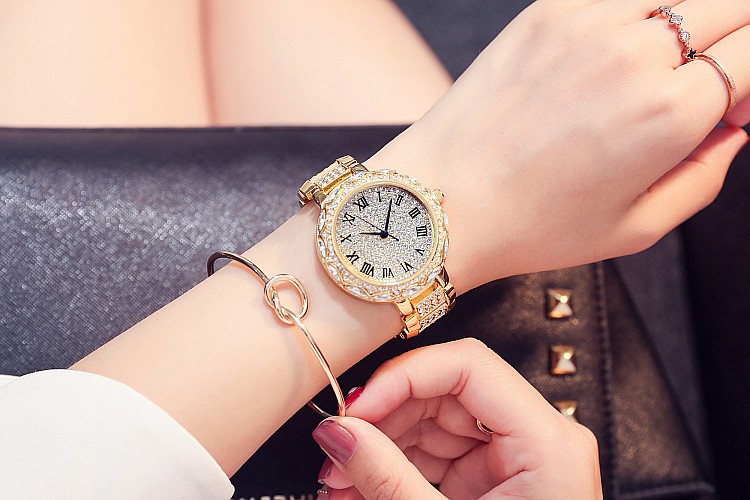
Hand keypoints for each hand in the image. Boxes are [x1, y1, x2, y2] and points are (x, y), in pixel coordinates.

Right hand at [313, 339, 601, 498]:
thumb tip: (338, 433)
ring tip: (341, 477)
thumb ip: (386, 477)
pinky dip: (396, 467)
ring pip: (435, 422)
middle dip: (384, 418)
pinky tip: (362, 486)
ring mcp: (516, 458)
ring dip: (382, 445)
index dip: (403, 377)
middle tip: (338, 448)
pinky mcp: (495, 479)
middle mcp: (537, 438)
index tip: (357, 408)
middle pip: (446, 393)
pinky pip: (437, 454)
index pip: (468, 366)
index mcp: (546, 442)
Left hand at [366, 0, 749, 292]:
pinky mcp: (547, 10)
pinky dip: (637, 15)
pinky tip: (612, 57)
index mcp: (668, 113)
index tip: (729, 108)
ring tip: (657, 72)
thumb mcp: (637, 228)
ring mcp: (586, 22)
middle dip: (735, 44)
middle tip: (700, 91)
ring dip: (689, 24)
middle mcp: (633, 53)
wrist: (441, 200)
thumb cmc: (531, 226)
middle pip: (731, 9)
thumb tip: (733, 127)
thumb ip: (707, 174)